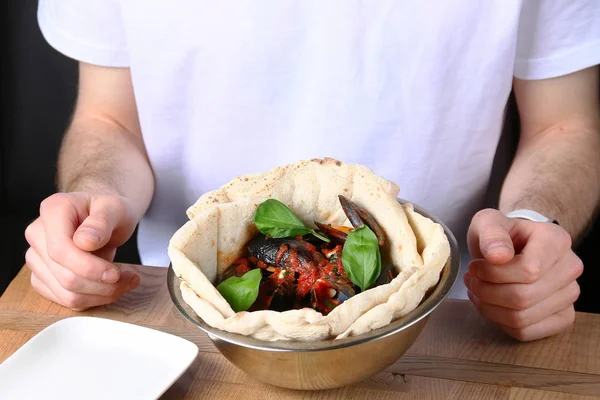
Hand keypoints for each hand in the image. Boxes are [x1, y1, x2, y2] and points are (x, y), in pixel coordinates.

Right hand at [24, 192, 139, 310]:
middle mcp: (37, 234)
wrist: (104, 218)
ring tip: (126, 282)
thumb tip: (84, 242)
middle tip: (131, 279)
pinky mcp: (42, 276)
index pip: (60, 250)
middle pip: (64, 276)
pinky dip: (92, 298)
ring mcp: (36, 257)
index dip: (88, 268)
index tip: (115, 274)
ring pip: (66, 293)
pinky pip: (65, 299)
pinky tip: (110, 287)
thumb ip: (101, 222)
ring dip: (101, 295)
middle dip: (101, 285)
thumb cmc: (109, 210)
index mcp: (52, 210)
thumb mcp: (115, 208)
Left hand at [465, 209, 582, 340]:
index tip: (474, 265)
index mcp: (557, 240)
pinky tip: (490, 304)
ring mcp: (569, 295)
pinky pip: (526, 332)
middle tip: (470, 280)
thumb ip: (491, 234)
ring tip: (477, 290)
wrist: (512, 246)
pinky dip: (499, 322)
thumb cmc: (501, 235)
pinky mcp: (562, 317)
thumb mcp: (488, 223)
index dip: (492, 273)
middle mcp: (570, 268)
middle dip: (486, 291)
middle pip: (522, 297)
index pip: (528, 270)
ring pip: (522, 318)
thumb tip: (498, 256)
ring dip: (489, 307)